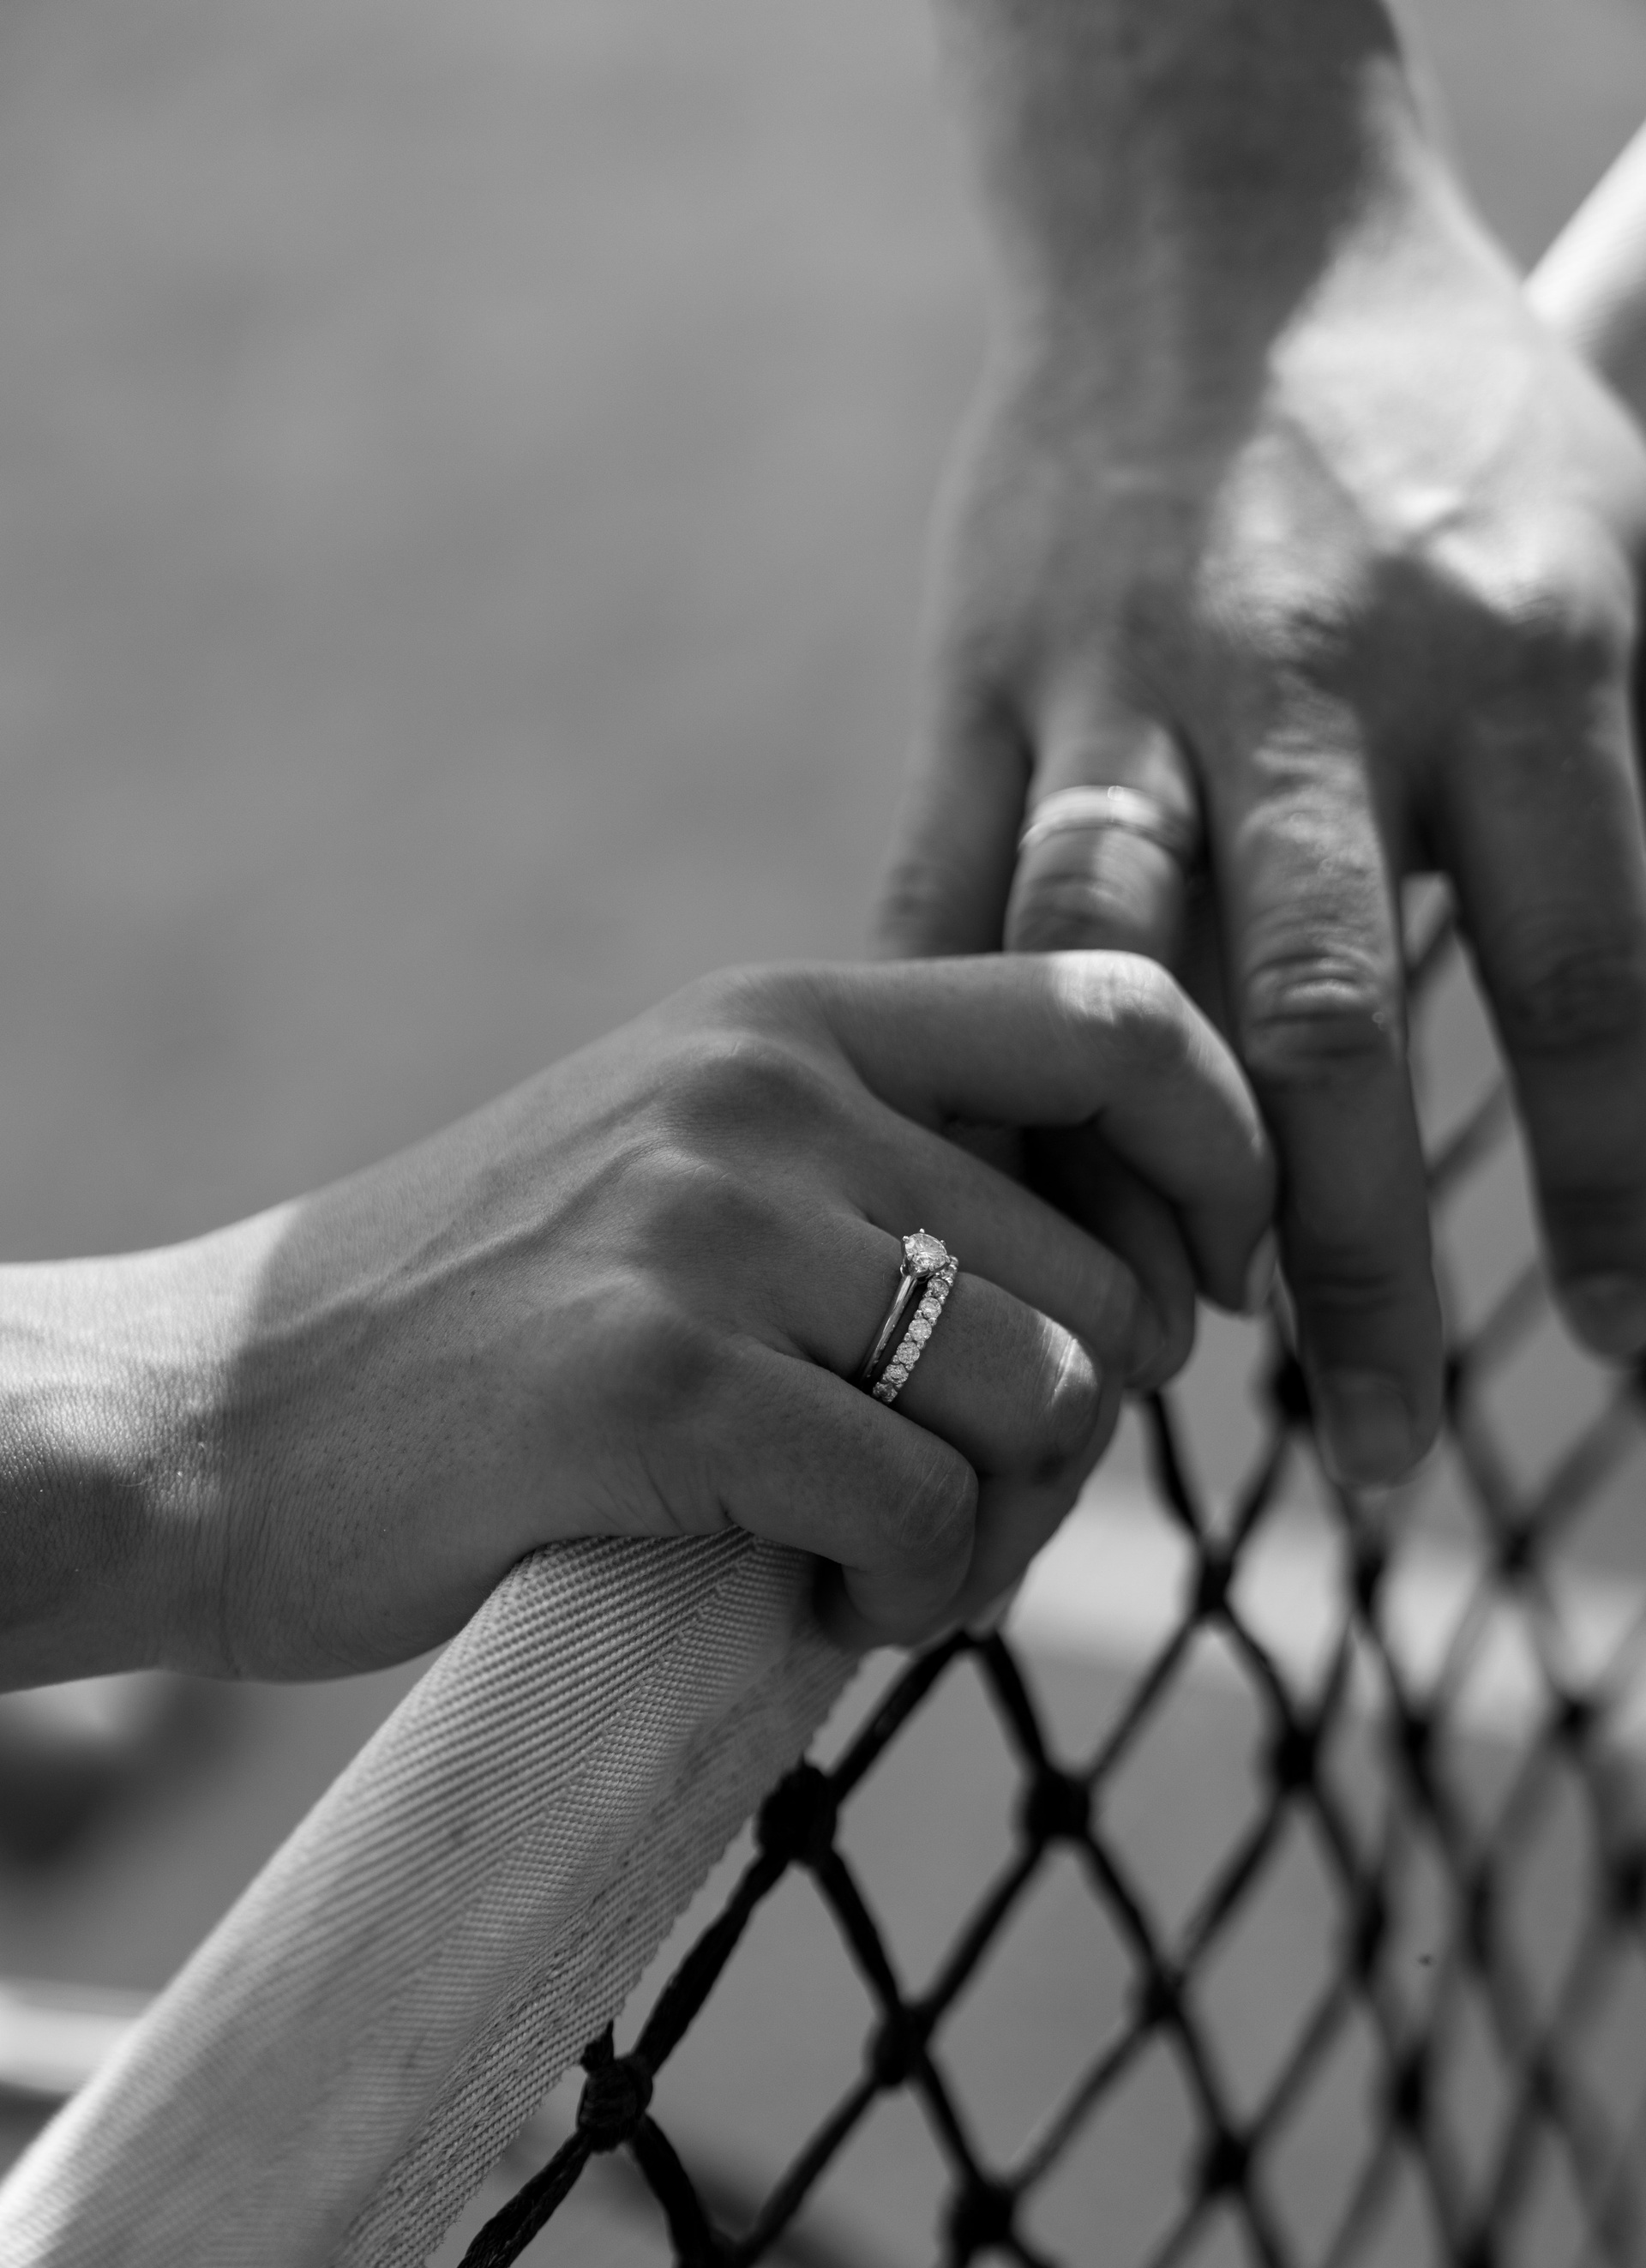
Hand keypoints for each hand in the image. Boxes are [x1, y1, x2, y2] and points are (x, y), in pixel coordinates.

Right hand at [1, 956, 1270, 1684]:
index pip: (1121, 1016)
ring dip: (1004, 1529)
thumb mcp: (675, 1171)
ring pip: (1045, 1401)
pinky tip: (817, 1602)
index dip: (1224, 1162)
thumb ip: (874, 1175)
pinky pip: (926, 1512)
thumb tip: (1137, 1283)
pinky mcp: (656, 1380)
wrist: (211, 1419)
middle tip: (972, 1510)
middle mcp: (764, 1088)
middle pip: (1105, 1279)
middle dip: (1081, 1439)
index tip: (1204, 1301)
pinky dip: (914, 1593)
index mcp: (785, 1016)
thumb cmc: (472, 1329)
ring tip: (887, 1557)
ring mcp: (708, 1222)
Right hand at [881, 102, 1645, 1486]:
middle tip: (1378, 1445)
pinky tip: (979, 1194)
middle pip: (1333, 1010)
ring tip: (1168, 1339)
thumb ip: (1634, 797)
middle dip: (1359, 1252)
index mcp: (1517, 648)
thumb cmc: (1443, 422)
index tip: (1613, 1348)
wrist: (1205, 218)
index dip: (1608, 1178)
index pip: (1589, 970)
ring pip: (1110, 971)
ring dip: (1142, 1177)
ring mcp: (1116, 677)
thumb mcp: (1612, 566)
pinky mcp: (974, 685)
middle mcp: (1309, 673)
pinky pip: (946, 905)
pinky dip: (967, 1065)